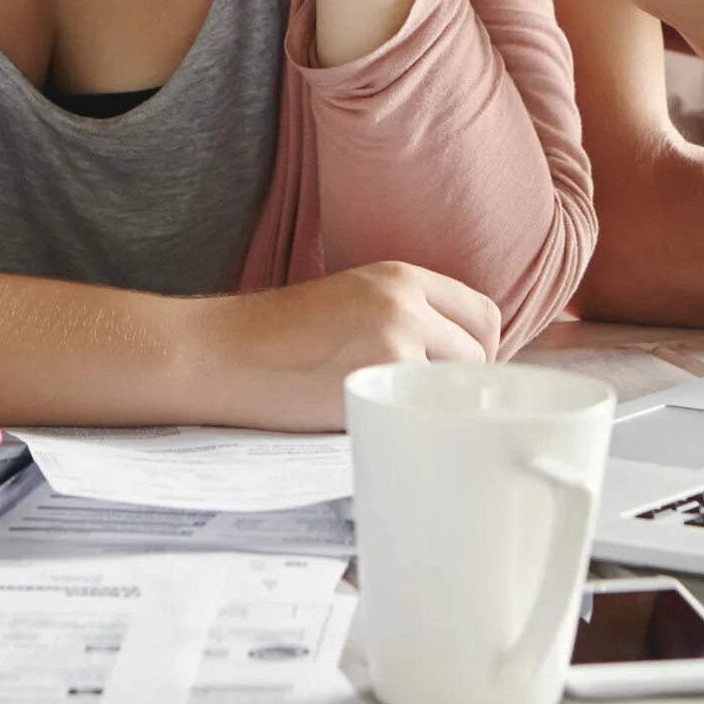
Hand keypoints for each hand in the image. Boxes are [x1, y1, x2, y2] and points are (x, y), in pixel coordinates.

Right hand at [198, 261, 501, 430]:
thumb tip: (454, 358)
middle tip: (441, 406)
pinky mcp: (376, 379)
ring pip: (457, 383)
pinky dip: (411, 423)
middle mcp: (404, 300)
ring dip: (440, 403)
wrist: (221, 351)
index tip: (465, 375)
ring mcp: (394, 339)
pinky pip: (422, 409)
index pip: (481, 311)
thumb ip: (403, 315)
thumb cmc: (276, 336)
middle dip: (470, 382)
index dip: (481, 349)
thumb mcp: (350, 300)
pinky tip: (386, 427)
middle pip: (480, 347)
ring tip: (406, 416)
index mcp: (400, 276)